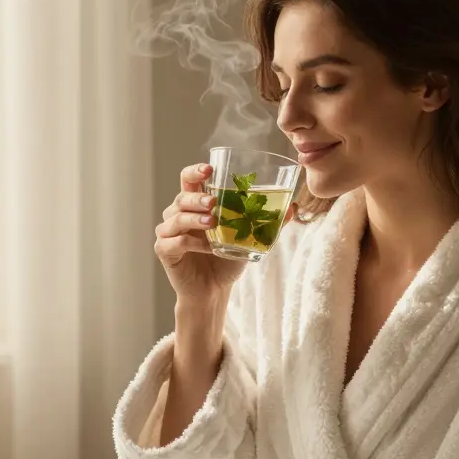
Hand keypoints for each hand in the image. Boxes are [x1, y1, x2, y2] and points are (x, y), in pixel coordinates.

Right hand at [154, 162, 294, 305]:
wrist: (214, 290)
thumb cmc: (227, 260)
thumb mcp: (248, 239)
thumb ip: (266, 222)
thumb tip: (293, 208)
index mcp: (195, 205)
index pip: (189, 179)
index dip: (195, 171)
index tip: (209, 169)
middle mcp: (178, 214)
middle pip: (182, 196)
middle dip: (197, 197)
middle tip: (213, 201)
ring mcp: (168, 232)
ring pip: (176, 217)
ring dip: (194, 218)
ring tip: (212, 222)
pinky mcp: (164, 250)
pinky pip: (174, 242)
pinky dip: (190, 243)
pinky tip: (207, 247)